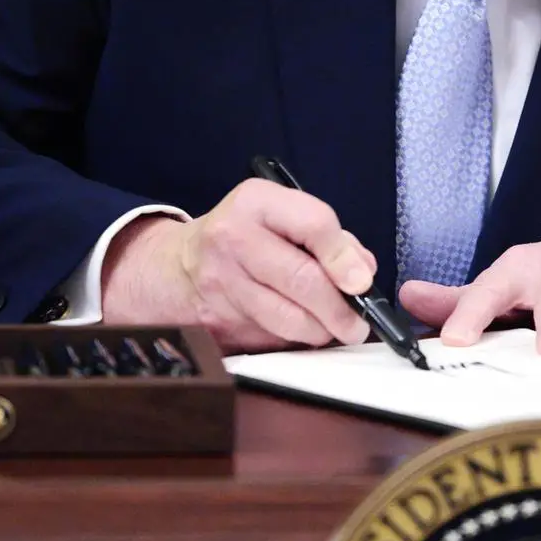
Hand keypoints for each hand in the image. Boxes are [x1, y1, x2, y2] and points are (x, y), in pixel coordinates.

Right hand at [98, 181, 374, 352]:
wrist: (177, 266)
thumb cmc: (247, 237)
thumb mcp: (282, 217)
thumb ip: (330, 239)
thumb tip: (363, 274)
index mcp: (256, 202)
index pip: (313, 224)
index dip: (344, 257)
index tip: (363, 283)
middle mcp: (233, 238)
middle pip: (302, 279)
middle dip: (339, 309)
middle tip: (358, 324)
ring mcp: (221, 281)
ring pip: (287, 318)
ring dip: (320, 330)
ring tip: (332, 328)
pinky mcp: (216, 320)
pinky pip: (269, 336)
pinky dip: (293, 338)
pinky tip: (299, 329)